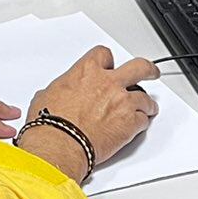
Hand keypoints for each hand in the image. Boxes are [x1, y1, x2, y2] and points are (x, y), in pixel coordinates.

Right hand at [18, 47, 160, 180]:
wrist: (60, 143)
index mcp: (87, 71)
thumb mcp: (47, 95)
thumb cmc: (51, 122)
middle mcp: (109, 82)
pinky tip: (139, 125)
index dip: (108, 62)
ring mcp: (123, 102)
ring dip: (147, 103)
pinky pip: (144, 119)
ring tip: (148, 107)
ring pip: (145, 97)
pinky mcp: (130, 123)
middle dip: (147, 70)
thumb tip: (58, 95)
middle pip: (139, 67)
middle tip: (150, 72)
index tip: (110, 66)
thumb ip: (62, 90)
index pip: (104, 55)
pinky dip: (142, 122)